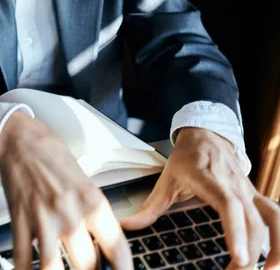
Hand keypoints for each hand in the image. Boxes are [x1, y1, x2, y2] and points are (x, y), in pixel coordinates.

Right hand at [0, 111, 132, 269]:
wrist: (22, 140)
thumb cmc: (53, 157)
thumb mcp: (85, 182)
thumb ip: (93, 213)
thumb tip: (102, 243)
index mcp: (92, 202)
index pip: (116, 247)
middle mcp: (70, 213)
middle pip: (87, 265)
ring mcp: (43, 218)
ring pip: (52, 267)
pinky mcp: (20, 219)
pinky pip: (22, 257)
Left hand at [121, 127, 278, 269]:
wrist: (205, 135)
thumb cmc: (186, 158)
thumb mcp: (165, 180)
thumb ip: (150, 207)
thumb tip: (128, 226)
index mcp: (209, 178)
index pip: (228, 205)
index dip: (235, 230)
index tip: (238, 256)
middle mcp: (234, 185)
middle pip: (251, 220)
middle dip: (249, 251)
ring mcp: (248, 190)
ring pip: (270, 219)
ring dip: (274, 246)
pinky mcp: (255, 195)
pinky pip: (275, 216)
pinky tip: (276, 260)